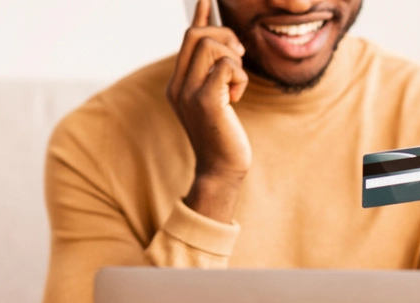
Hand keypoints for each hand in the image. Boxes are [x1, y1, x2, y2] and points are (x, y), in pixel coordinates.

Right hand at [166, 0, 250, 222]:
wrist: (222, 170)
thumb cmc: (224, 136)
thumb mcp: (217, 101)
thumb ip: (215, 75)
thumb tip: (225, 47)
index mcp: (178, 83)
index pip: (189, 36)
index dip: (202, 14)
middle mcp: (178, 85)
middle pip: (197, 34)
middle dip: (225, 35)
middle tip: (240, 55)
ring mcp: (188, 93)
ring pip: (211, 46)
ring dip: (234, 59)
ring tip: (237, 84)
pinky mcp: (206, 102)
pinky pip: (225, 66)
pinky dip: (239, 76)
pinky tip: (237, 97)